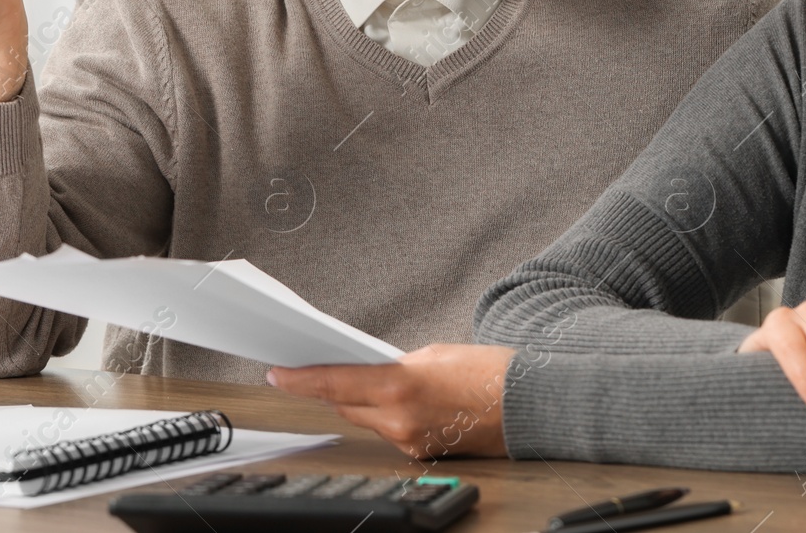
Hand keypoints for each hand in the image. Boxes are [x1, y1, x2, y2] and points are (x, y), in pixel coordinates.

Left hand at [268, 344, 514, 461]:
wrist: (528, 404)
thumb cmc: (488, 372)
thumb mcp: (434, 353)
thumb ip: (395, 365)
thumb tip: (371, 374)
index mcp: (400, 386)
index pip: (335, 383)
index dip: (301, 379)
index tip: (277, 372)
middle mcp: (399, 420)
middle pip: (345, 405)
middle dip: (331, 387)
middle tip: (310, 368)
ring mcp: (409, 442)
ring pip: (367, 420)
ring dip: (361, 402)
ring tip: (360, 380)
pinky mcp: (421, 453)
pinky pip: (389, 433)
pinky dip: (386, 416)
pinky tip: (393, 402)